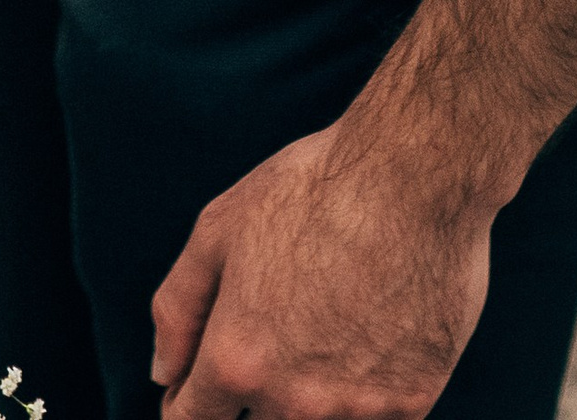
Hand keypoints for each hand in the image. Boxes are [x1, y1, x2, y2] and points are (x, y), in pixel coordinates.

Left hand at [149, 121, 493, 419]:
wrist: (414, 179)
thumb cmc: (310, 190)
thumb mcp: (218, 229)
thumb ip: (179, 309)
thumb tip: (163, 375)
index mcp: (237, 360)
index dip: (185, 405)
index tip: (195, 389)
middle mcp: (294, 402)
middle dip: (249, 399)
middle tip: (272, 338)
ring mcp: (357, 410)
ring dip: (307, 401)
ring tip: (323, 330)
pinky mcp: (413, 404)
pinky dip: (361, 397)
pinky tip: (368, 338)